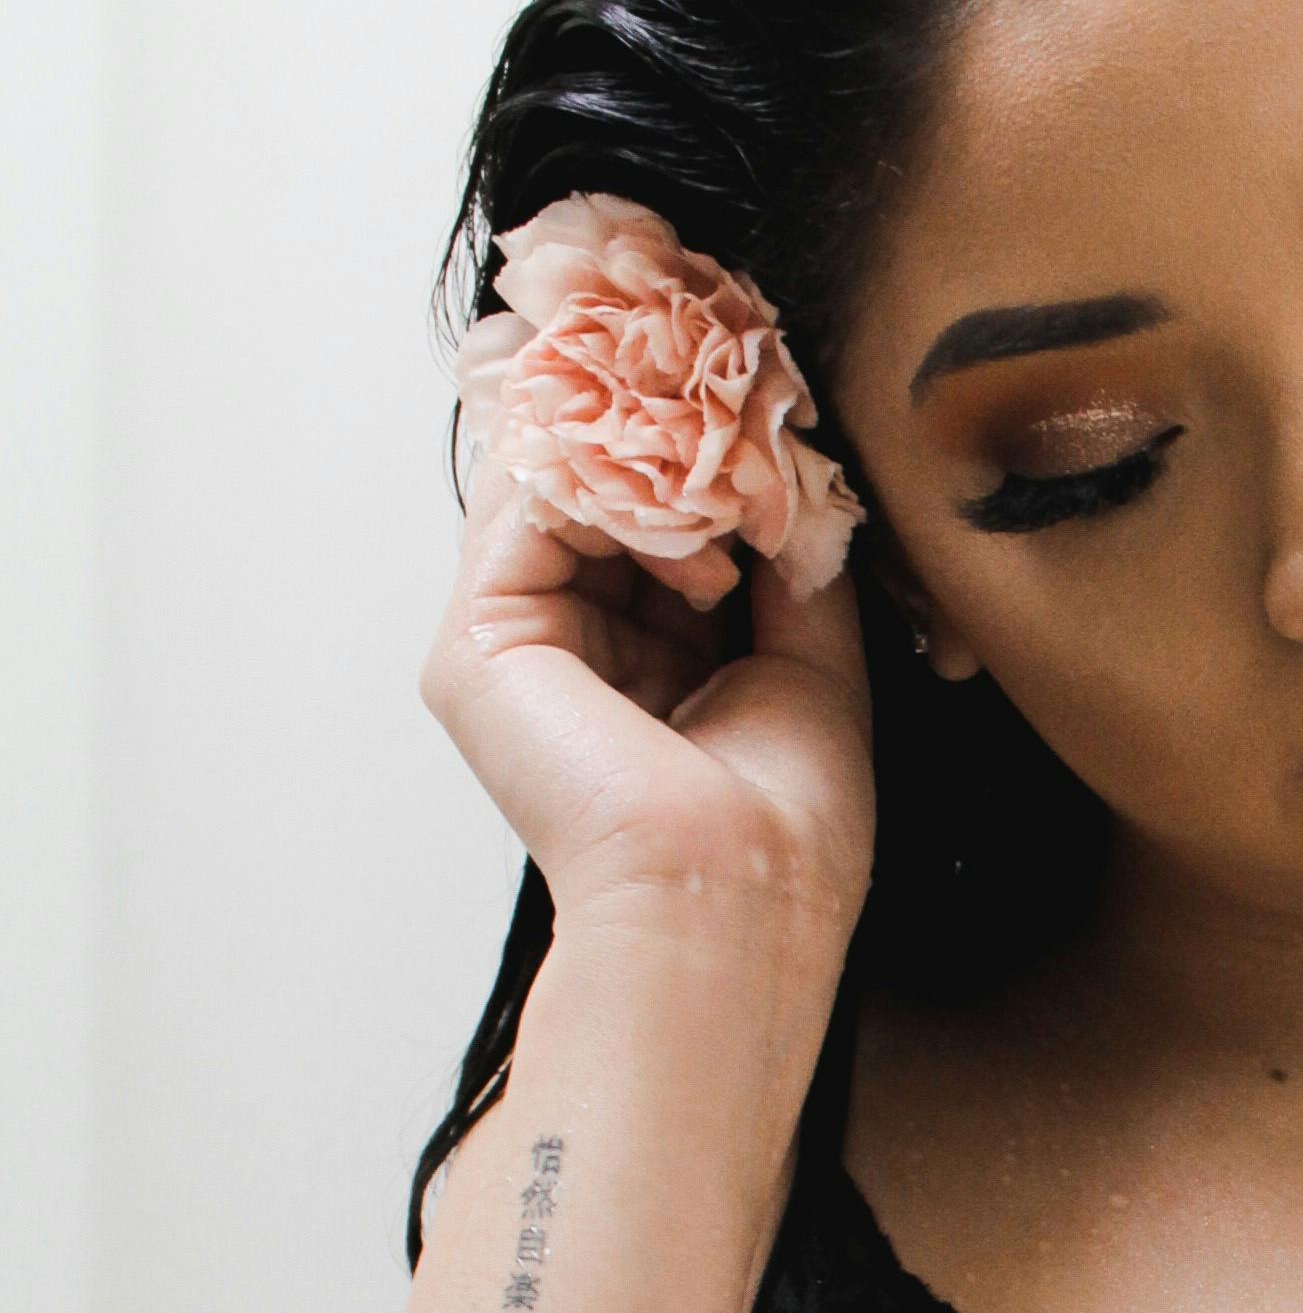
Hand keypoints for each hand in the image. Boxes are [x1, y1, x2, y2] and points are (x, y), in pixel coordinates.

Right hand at [420, 460, 873, 984]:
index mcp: (642, 663)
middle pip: (599, 489)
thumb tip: (788, 470)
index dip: (709, 463)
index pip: (652, 522)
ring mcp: (515, 642)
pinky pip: (531, 502)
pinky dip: (615, 482)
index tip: (774, 426)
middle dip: (678, 441)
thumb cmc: (783, 829)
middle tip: (751, 412)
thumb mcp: (812, 661)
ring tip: (735, 481)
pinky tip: (694, 531)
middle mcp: (570, 648)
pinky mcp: (479, 643)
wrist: (735, 900)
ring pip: (562, 481)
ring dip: (654, 454)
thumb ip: (789, 559)